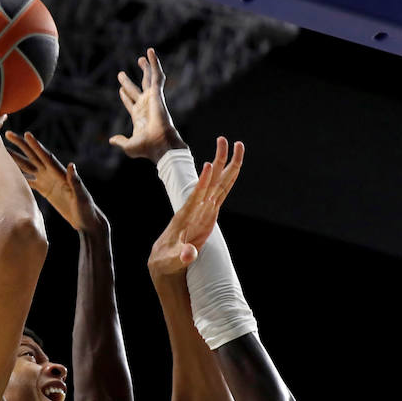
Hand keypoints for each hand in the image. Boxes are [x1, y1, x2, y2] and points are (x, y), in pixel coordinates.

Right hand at [5, 131, 106, 233]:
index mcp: (60, 174)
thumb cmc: (86, 208)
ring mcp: (48, 181)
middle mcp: (52, 174)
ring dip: (16, 158)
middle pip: (34, 156)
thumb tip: (71, 165)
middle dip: (21, 145)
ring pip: (29, 166)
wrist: (86, 221)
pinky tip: (10, 173)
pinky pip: (30, 180)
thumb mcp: (81, 195)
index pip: (46, 157)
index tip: (26, 134)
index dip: (36, 146)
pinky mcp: (46, 190)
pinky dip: (20, 176)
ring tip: (3, 150)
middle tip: (8, 134)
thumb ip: (75, 181)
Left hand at [109, 47, 186, 163]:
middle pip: (137, 90)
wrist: (160, 143)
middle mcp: (146, 106)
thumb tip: (111, 140)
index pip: (131, 103)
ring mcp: (152, 98)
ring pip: (148, 80)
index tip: (121, 90)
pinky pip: (156, 75)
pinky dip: (154, 63)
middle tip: (121, 74)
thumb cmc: (147, 147)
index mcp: (139, 117)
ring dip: (146, 69)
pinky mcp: (157, 93)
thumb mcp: (129, 146)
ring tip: (142, 57)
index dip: (125, 96)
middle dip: (128, 82)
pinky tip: (150, 52)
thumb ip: (120, 141)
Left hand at [148, 137, 243, 277]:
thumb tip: (189, 255)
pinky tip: (234, 167)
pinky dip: (228, 181)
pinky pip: (221, 195)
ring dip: (227, 166)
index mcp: (186, 216)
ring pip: (219, 184)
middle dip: (219, 161)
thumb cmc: (167, 259)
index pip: (196, 195)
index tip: (208, 165)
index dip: (203, 182)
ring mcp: (203, 210)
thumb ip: (182, 256)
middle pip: (211, 181)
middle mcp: (195, 208)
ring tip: (237, 145)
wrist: (165, 259)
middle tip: (226, 140)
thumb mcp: (174, 260)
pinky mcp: (209, 215)